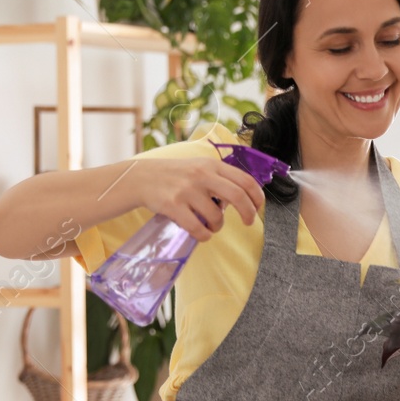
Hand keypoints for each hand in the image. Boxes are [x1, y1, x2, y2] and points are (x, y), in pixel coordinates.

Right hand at [135, 155, 265, 241]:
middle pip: (238, 196)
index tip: (257, 207)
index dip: (257, 196)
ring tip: (211, 226)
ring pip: (216, 217)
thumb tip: (243, 198)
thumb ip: (219, 178)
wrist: (141, 178)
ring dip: (218, 227)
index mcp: (211, 165)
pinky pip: (197, 228)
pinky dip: (204, 236)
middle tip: (249, 222)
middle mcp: (202, 175)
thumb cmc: (175, 175)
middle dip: (248, 213)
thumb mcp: (199, 167)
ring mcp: (187, 190)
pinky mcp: (173, 205)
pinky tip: (202, 234)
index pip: (245, 180)